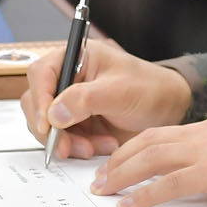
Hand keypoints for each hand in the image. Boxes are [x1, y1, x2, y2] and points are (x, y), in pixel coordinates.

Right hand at [22, 38, 192, 159]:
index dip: (40, 98)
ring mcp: (70, 103)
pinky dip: (78, 148)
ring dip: (67, 141)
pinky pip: (63, 140)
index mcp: (76, 58)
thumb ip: (85, 99)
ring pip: (47, 126)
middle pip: (37, 103)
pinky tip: (102, 146)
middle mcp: (68, 79)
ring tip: (95, 147)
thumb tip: (54, 113)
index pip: (41, 74)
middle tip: (66, 146)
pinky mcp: (76, 124)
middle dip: (50, 128)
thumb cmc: (149, 89)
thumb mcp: (119, 91)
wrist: (169, 110)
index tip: (48, 123)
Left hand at [90, 113, 206, 206]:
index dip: (133, 147)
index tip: (116, 162)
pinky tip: (130, 206)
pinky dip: (146, 194)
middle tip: (98, 179)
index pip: (161, 133)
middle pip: (147, 142)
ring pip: (151, 158)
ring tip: (104, 191)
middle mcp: (203, 133)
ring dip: (122, 175)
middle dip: (118, 160)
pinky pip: (170, 183)